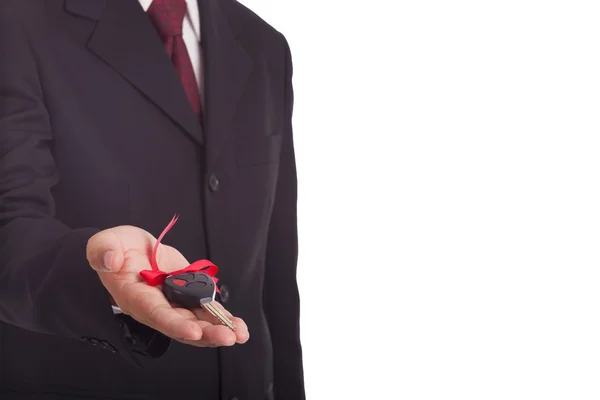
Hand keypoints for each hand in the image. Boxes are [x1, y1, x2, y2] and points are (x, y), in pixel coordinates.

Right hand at [86, 225, 248, 346]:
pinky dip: (222, 318)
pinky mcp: (186, 296)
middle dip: (206, 333)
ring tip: (239, 334)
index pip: (156, 314)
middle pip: (182, 325)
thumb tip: (109, 259)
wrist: (128, 250)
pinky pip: (205, 311)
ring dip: (218, 329)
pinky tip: (238, 325)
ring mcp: (173, 303)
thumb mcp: (105, 242)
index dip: (175, 324)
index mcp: (135, 297)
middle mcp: (156, 307)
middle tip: (228, 336)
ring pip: (197, 322)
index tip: (194, 331)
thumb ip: (103, 249)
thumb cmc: (116, 248)